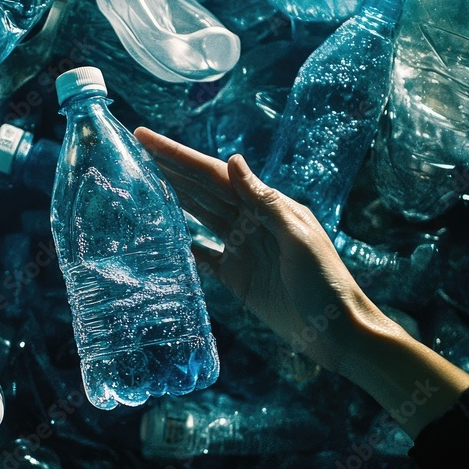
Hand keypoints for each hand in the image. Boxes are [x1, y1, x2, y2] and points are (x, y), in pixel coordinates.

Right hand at [135, 127, 391, 373]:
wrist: (336, 331)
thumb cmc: (325, 280)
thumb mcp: (297, 236)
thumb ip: (264, 200)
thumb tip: (232, 160)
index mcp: (264, 205)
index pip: (213, 174)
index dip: (178, 156)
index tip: (146, 137)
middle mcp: (249, 221)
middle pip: (200, 190)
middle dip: (168, 169)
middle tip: (133, 150)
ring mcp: (240, 249)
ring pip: (198, 216)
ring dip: (171, 197)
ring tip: (140, 180)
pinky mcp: (236, 277)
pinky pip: (202, 256)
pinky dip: (182, 244)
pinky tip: (161, 234)